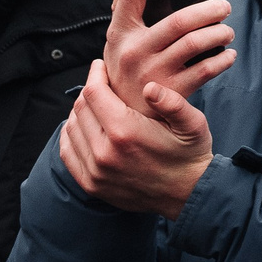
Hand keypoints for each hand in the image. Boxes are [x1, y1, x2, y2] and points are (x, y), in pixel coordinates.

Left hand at [59, 62, 215, 217]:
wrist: (187, 195)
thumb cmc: (190, 154)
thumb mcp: (193, 124)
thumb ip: (173, 103)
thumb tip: (149, 87)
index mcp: (126, 132)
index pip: (94, 93)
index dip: (95, 74)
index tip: (100, 66)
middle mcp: (104, 152)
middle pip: (80, 108)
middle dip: (89, 91)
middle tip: (101, 84)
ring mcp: (95, 171)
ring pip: (71, 128)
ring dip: (80, 112)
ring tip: (95, 105)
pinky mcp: (91, 184)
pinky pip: (68, 152)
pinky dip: (71, 135)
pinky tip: (84, 127)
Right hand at [104, 0, 235, 112]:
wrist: (125, 120)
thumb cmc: (127, 70)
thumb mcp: (117, 43)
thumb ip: (121, 12)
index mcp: (119, 32)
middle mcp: (133, 51)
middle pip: (180, 20)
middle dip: (210, 10)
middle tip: (224, 7)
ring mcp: (152, 73)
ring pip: (197, 42)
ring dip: (220, 33)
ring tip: (227, 31)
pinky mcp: (171, 93)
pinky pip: (206, 70)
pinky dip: (224, 59)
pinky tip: (229, 54)